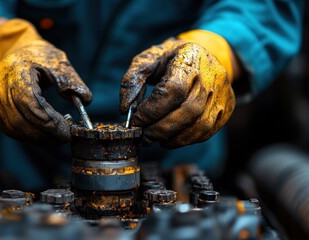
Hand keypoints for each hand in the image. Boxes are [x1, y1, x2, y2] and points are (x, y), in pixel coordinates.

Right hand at [0, 41, 91, 144]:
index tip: (69, 131)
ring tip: (57, 134)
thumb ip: (71, 80)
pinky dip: (29, 134)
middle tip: (66, 137)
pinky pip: (10, 129)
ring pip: (14, 129)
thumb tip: (85, 99)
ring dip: (38, 137)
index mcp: (14, 71)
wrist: (13, 52)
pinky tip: (44, 132)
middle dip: (46, 134)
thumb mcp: (58, 61)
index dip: (51, 123)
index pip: (32, 104)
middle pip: (21, 122)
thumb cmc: (37, 56)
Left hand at [120, 38, 234, 147]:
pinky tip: (170, 138)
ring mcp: (222, 94)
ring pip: (199, 125)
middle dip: (160, 129)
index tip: (136, 120)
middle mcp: (211, 76)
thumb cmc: (171, 58)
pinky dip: (186, 140)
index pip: (173, 90)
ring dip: (173, 138)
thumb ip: (132, 79)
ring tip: (155, 139)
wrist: (205, 53)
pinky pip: (207, 131)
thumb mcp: (149, 59)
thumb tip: (125, 108)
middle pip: (187, 111)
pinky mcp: (226, 108)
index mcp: (190, 58)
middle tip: (142, 136)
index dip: (152, 110)